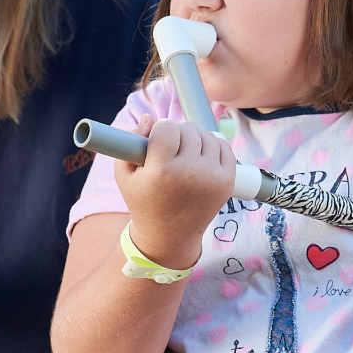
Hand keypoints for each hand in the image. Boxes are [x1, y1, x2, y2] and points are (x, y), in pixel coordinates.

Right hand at [114, 114, 234, 268]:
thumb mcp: (125, 174)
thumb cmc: (143, 200)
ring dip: (195, 140)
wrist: (170, 234)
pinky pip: (224, 146)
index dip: (159, 131)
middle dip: (177, 135)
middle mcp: (190, 173)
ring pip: (207, 135)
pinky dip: (213, 146)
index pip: (167, 127)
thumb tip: (150, 118)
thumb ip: (131, 140)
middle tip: (170, 151)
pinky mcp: (227, 181)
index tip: (156, 142)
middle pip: (188, 129)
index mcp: (162, 171)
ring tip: (184, 155)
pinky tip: (201, 158)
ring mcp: (212, 177)